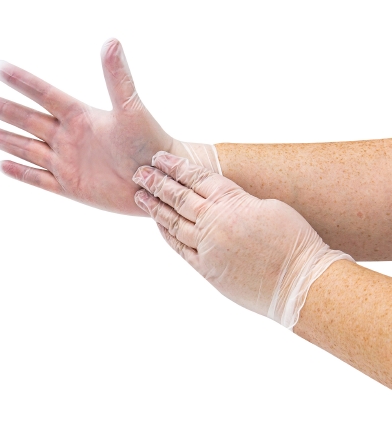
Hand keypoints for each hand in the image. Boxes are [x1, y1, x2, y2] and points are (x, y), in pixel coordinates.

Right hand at [0, 38, 219, 214]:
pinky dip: (21, 173)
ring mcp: (69, 162)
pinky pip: (41, 180)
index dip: (22, 82)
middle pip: (28, 120)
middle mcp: (70, 137)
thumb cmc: (150, 144)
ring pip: (28, 149)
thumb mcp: (132, 110)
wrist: (158, 181)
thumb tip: (111, 41)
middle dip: (1, 108)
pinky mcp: (72, 187)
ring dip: (3, 139)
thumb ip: (118, 80)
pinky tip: (2, 164)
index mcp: (81, 116)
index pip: (45, 94)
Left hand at [133, 152, 352, 328]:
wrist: (300, 281)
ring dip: (156, 208)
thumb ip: (239, 203)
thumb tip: (222, 205)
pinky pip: (181, 249)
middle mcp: (214, 222)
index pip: (196, 178)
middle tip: (139, 173)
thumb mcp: (269, 207)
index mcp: (232, 201)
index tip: (159, 158)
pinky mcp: (208, 270)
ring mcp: (208, 247)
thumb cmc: (293, 241)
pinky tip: (159, 226)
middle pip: (179, 198)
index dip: (175, 166)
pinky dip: (168, 236)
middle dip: (157, 183)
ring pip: (174, 223)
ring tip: (140, 196)